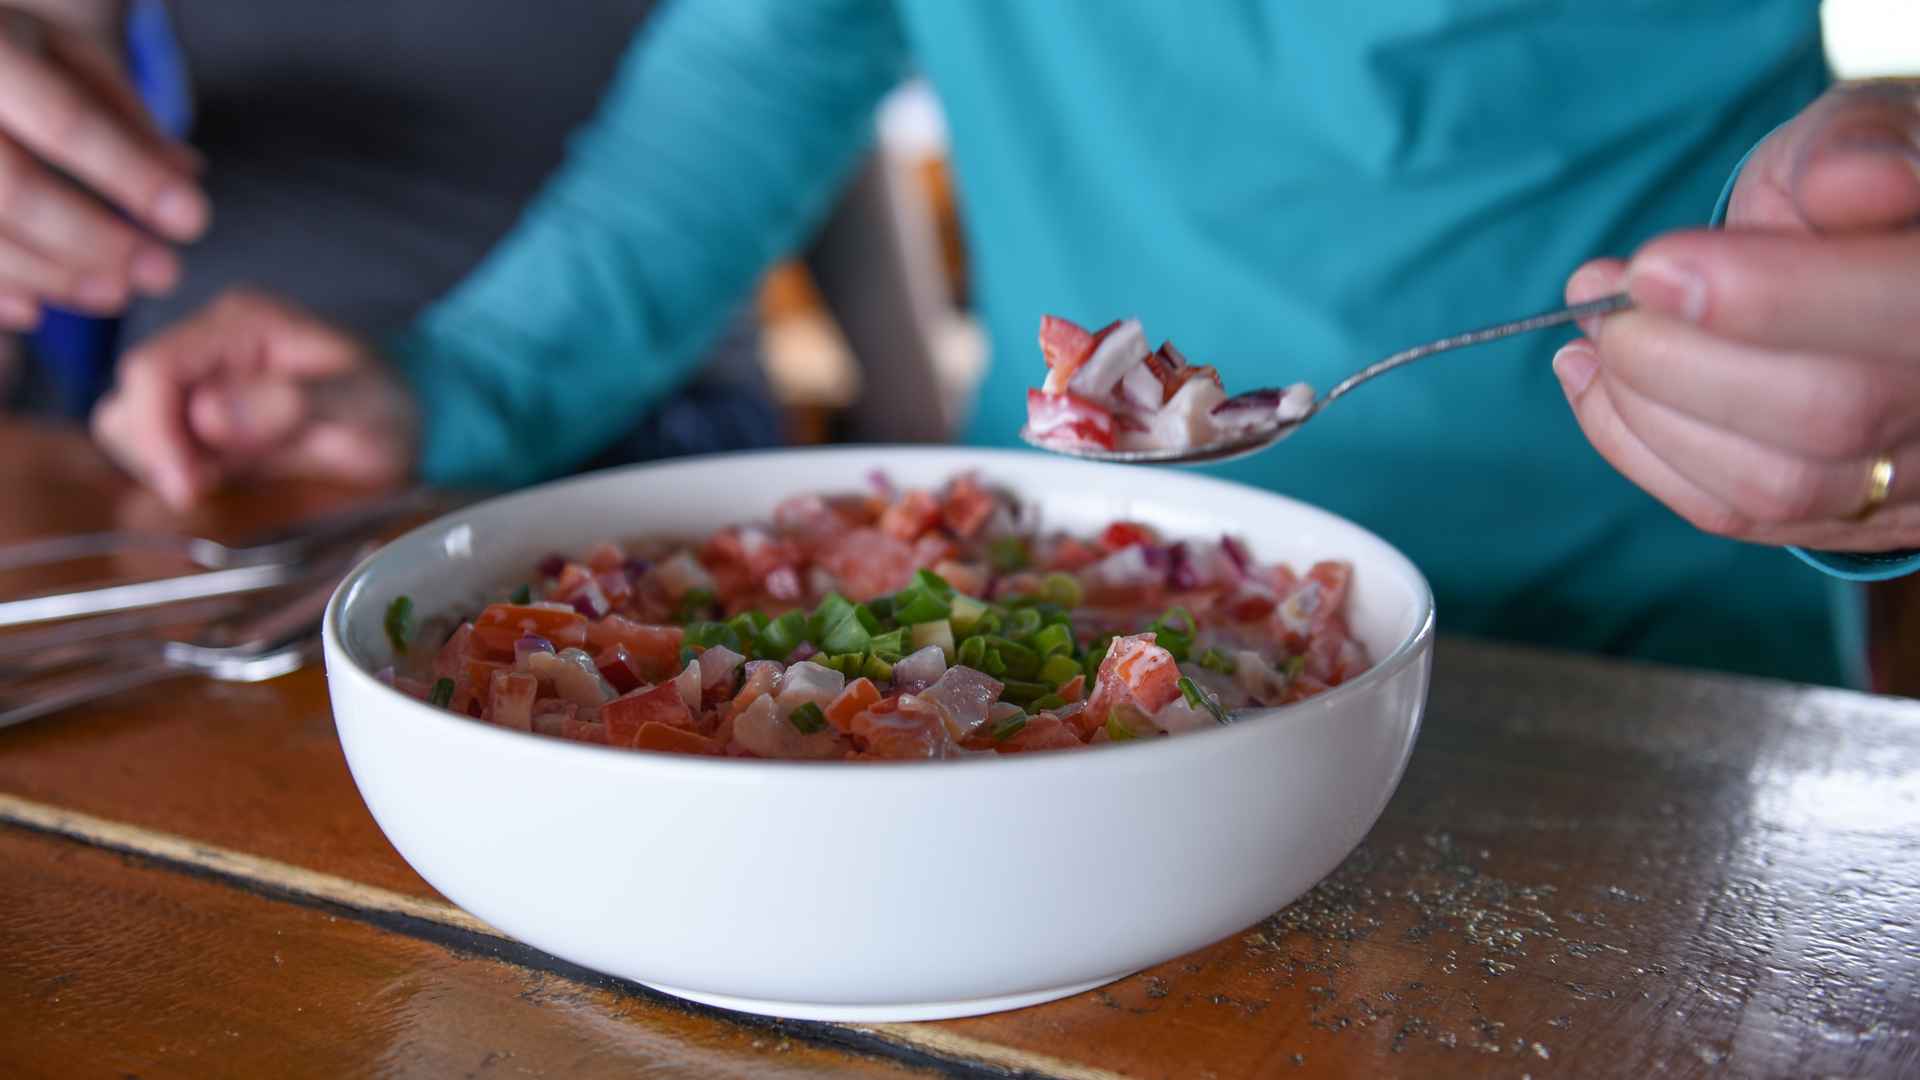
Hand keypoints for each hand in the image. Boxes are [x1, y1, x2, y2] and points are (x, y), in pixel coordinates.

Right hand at [0, 5, 206, 327]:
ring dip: (51, 276)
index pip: (66, 122)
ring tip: (116, 295)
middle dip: (94, 241)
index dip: (132, 178)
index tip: (193, 219)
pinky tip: (36, 311)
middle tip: (163, 273)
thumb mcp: (71, 56)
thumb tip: (187, 176)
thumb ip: (126, 117)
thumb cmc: (13, 57)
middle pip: (14, 189)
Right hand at [92, 289, 417, 507]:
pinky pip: (153, 446)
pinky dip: (171, 469)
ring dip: (161, 461)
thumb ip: (293, 403)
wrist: (406, 427)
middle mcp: (208, 344)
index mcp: (240, 322)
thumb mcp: (359, 403)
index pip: (153, 368)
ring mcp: (201, 381)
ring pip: (129, 422)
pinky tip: (219, 481)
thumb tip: (211, 414)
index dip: (158, 430)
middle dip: (158, 450)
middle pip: (132, 397)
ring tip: (221, 481)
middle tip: (208, 487)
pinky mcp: (201, 419)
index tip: (190, 482)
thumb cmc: (388, 406)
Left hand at [1556, 81, 1919, 551]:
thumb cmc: (1881, 172)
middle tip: (1599, 294)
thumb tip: (1852, 184)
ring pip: (1776, 484)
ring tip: (1592, 336)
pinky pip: (1740, 513)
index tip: (1649, 267)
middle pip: (1828, 413)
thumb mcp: (1880, 123)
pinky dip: (1644, 449)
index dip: (1766, 298)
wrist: (1889, 248)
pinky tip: (1598, 385)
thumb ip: (1860, 143)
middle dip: (1678, 357)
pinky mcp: (1855, 517)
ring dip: (1646, 409)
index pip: (1906, 312)